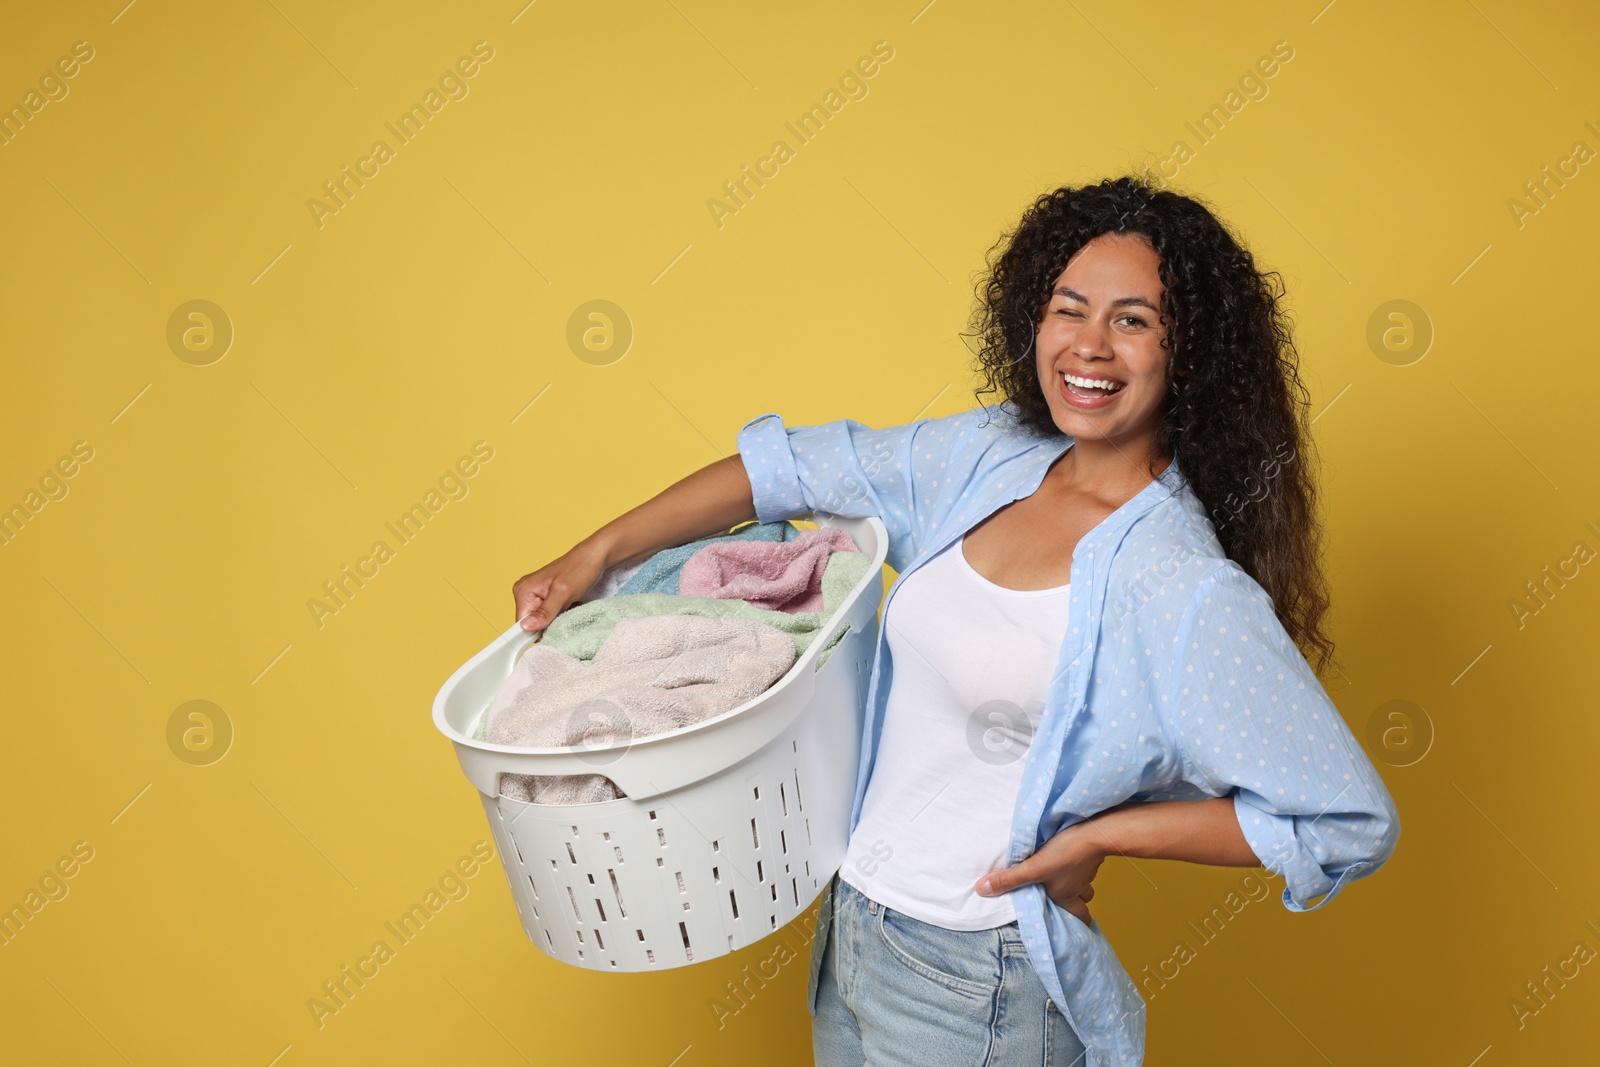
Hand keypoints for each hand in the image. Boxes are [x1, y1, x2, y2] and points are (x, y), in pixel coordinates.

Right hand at [512, 541, 608, 631]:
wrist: (594, 557)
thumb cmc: (579, 569)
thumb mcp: (563, 593)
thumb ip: (545, 612)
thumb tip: (526, 627)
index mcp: (524, 590)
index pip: (522, 623)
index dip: (536, 630)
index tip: (552, 629)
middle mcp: (526, 592)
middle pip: (533, 622)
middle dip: (550, 623)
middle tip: (565, 611)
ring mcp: (536, 594)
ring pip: (543, 619)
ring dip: (558, 618)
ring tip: (569, 605)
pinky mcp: (547, 596)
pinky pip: (550, 614)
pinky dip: (562, 613)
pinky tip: (571, 604)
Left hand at [974, 821, 1104, 927]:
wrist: (1094, 831)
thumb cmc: (1064, 854)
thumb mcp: (1032, 868)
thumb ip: (1009, 880)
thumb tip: (982, 890)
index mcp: (1066, 896)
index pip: (1080, 918)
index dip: (1079, 923)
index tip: (1076, 926)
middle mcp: (1079, 887)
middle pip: (1084, 902)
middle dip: (1077, 904)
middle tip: (1068, 901)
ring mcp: (1088, 871)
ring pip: (1085, 883)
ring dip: (1077, 883)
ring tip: (1065, 878)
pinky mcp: (1091, 854)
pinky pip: (1086, 865)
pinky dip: (1079, 864)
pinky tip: (1071, 856)